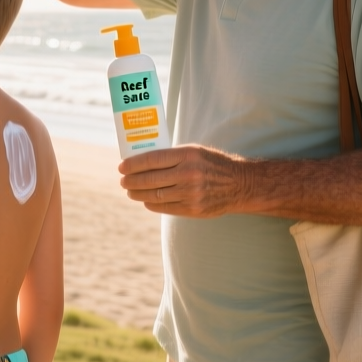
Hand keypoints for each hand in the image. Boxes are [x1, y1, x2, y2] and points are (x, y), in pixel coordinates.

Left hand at [120, 144, 250, 217]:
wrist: (239, 184)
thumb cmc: (212, 164)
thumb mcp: (195, 152)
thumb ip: (172, 156)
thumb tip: (141, 161)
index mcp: (187, 155)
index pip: (152, 159)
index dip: (133, 164)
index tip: (121, 167)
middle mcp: (188, 173)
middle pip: (150, 179)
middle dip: (131, 181)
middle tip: (123, 181)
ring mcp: (191, 193)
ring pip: (154, 195)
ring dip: (138, 194)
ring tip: (130, 191)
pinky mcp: (193, 209)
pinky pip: (164, 207)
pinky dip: (151, 204)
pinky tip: (146, 200)